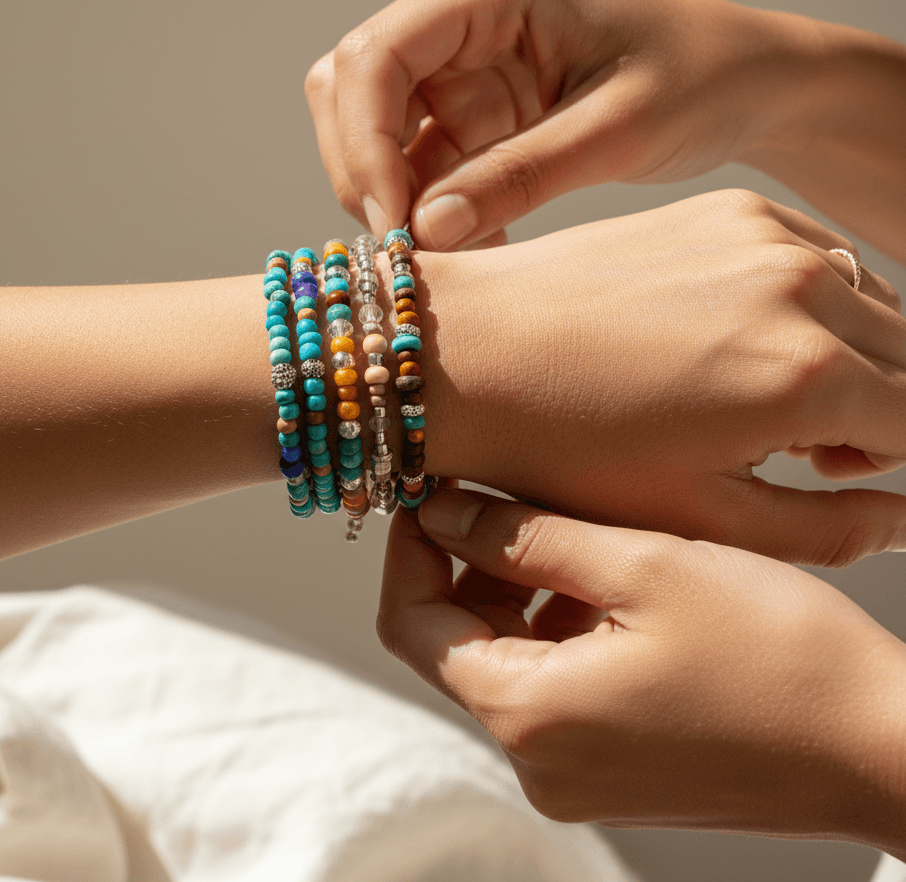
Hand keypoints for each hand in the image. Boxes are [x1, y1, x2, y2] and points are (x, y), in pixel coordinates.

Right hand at [306, 0, 804, 249]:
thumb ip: (517, 177)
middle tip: (409, 250)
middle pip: (352, 93)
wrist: (747, 84)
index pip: (375, 56)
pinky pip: (420, 169)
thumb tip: (423, 230)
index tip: (394, 224)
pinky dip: (432, 215)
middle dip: (364, 175)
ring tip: (453, 256)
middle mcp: (458, 21)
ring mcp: (460, 70)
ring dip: (397, 202)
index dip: (362, 144)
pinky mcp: (473, 116)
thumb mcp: (617, 130)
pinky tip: (479, 248)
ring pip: (374, 137)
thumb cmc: (702, 77)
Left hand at [377, 489, 905, 856]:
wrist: (882, 745)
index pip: (412, 621)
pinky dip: (558, 631)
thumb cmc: (778, 653)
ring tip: (574, 538)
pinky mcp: (611, 773)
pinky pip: (551, 690)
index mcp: (528, 712)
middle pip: (454, 644)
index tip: (432, 494)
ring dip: (520, 595)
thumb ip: (524, 537)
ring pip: (504, 661)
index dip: (412, 549)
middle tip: (507, 500)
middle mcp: (537, 762)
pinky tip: (608, 589)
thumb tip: (441, 513)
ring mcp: (574, 776)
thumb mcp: (639, 565)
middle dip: (467, 568)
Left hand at [418, 190, 905, 564]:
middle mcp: (803, 288)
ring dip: (854, 354)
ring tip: (772, 399)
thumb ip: (826, 528)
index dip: (898, 463)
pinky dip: (813, 300)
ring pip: (873, 302)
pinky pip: (819, 254)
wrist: (467, 350)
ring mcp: (764, 233)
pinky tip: (748, 337)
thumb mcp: (695, 517)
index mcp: (806, 375)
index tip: (847, 475)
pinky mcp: (726, 206)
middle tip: (810, 452)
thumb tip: (902, 520)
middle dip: (884, 412)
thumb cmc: (562, 448)